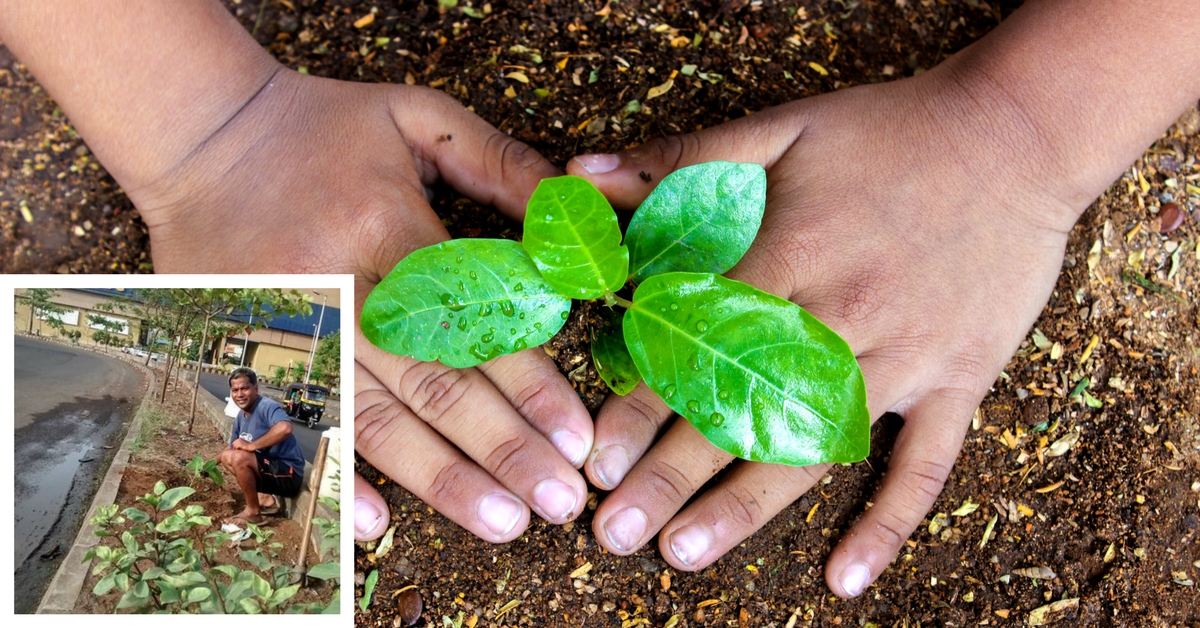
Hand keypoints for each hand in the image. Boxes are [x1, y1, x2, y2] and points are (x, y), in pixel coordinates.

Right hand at [126, 68, 594, 542]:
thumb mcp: (419, 117)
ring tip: (502, 521)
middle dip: (501, 447)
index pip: (473, 319)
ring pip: (375, 414)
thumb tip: (572, 215)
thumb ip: (501, 163)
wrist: (201, 132)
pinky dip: (337, 472)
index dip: (530, 383)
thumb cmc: (324, 127)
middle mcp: (343, 284)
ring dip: (441, 477)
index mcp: (388, 225)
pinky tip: (378, 523)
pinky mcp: (257, 346)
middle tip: (558, 501)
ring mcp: (296, 324)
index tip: (576, 438)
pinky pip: (303, 417)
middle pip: (431, 381)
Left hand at [567, 63, 1083, 595]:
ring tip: (683, 554)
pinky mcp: (960, 378)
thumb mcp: (782, 127)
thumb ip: (683, 158)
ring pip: (817, 449)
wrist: (1019, 134)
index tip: (596, 458)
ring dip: (746, 508)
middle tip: (612, 532)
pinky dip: (889, 523)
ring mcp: (908, 356)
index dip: (642, 405)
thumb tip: (582, 177)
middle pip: (745, 411)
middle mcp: (844, 318)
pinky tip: (844, 577)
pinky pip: (927, 464)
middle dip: (672, 476)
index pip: (699, 345)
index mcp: (793, 256)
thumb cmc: (890, 131)